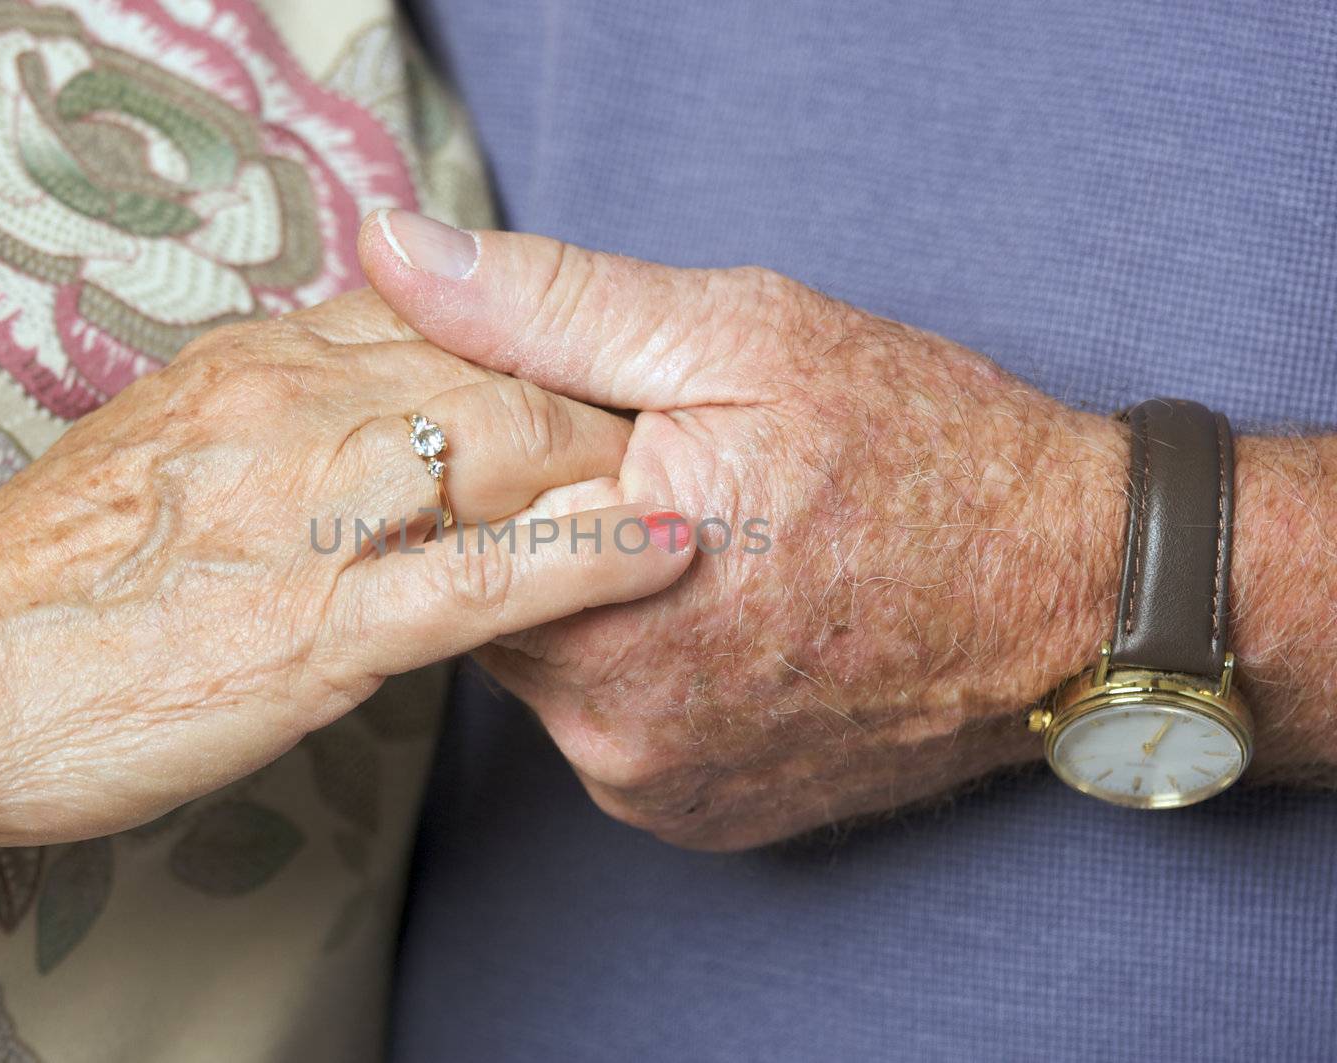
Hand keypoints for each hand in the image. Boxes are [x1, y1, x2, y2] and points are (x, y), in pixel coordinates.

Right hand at [0, 289, 692, 849]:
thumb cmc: (57, 568)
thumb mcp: (173, 439)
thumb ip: (278, 404)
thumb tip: (367, 384)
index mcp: (266, 359)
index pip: (444, 313)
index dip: (539, 342)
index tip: (603, 376)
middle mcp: (299, 405)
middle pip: (497, 368)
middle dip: (599, 401)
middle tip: (679, 440)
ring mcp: (316, 510)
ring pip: (507, 449)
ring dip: (615, 466)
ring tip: (706, 489)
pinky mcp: (323, 622)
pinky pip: (482, 577)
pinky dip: (587, 560)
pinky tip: (668, 556)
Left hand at [359, 210, 1129, 849]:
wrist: (1071, 593)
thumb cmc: (923, 451)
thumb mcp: (739, 337)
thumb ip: (549, 305)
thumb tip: (394, 252)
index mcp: (597, 593)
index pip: (443, 513)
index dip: (499, 446)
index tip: (582, 422)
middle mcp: (607, 718)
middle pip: (487, 595)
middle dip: (543, 522)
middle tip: (660, 474)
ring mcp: (649, 782)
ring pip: (544, 663)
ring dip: (587, 600)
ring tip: (704, 544)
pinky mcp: (689, 818)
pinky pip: (609, 725)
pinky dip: (636, 670)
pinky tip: (718, 621)